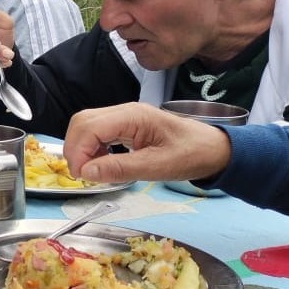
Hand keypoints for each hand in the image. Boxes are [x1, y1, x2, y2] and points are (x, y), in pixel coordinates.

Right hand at [62, 103, 231, 183]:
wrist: (214, 148)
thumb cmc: (192, 155)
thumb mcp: (158, 167)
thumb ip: (120, 168)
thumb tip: (87, 172)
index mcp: (133, 116)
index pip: (90, 127)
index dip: (78, 151)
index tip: (80, 176)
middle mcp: (124, 111)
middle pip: (82, 121)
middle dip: (74, 148)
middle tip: (82, 175)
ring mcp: (124, 116)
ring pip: (86, 125)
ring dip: (80, 148)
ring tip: (90, 171)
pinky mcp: (124, 125)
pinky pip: (97, 131)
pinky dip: (90, 147)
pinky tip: (100, 163)